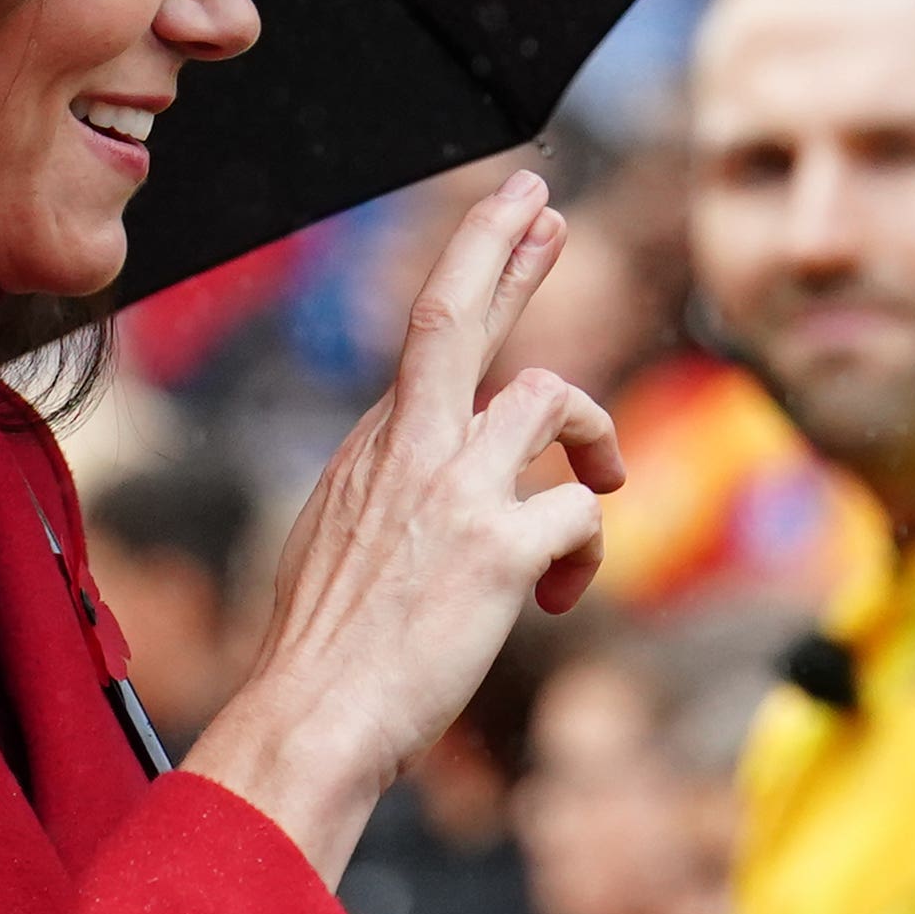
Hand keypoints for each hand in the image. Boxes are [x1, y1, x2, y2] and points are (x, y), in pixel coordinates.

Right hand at [190, 172, 621, 868]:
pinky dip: (588, 552)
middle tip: (543, 194)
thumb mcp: (337, 549)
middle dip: (504, 243)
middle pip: (457, 314)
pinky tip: (559, 596)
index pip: (434, 338)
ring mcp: (452, 492)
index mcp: (370, 450)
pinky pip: (580, 513)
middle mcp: (405, 450)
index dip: (484, 270)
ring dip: (595, 432)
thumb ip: (386, 499)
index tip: (521, 218)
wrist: (310, 719)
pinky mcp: (498, 549)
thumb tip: (424, 495)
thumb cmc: (323, 660)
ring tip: (605, 477)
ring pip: (547, 396)